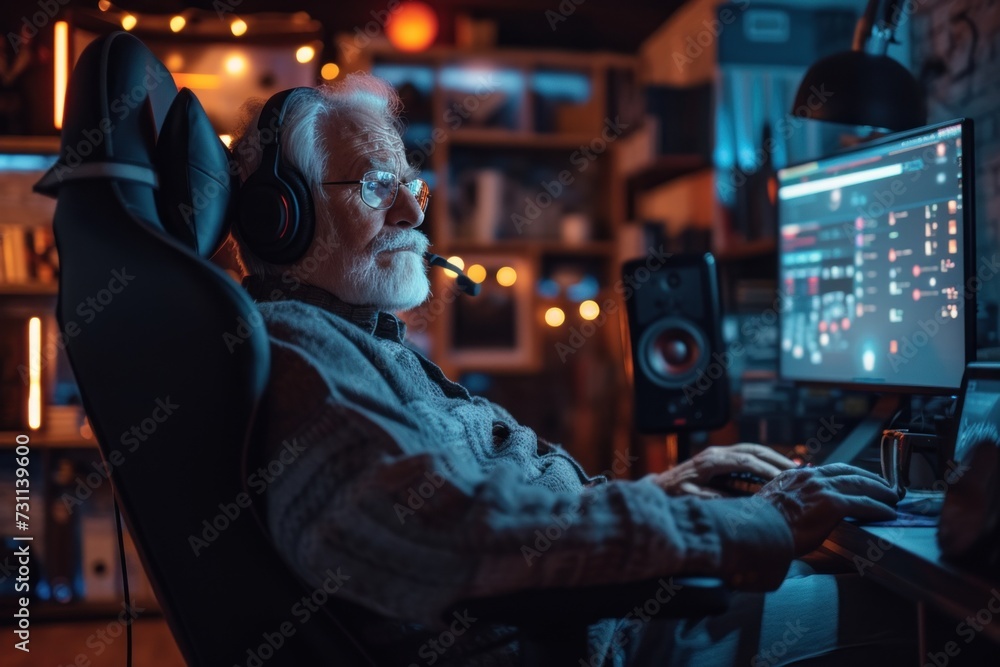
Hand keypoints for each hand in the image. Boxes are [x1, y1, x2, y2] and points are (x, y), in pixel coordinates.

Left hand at [652, 444, 796, 497]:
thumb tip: (736, 501)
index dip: (765, 469)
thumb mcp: (689, 498)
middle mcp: (716, 452)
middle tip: (797, 470)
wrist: (660, 486)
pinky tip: (776, 468)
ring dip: (773, 457)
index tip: (782, 479)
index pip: (745, 461)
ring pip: (752, 449)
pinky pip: (746, 454)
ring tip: (793, 468)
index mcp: (711, 461)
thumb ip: (711, 498)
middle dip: (776, 459)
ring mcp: (719, 453)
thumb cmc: (673, 494)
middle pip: (753, 450)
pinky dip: (763, 459)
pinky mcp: (720, 457)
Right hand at [757, 463, 897, 555]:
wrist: (756, 529)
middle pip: (849, 472)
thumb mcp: (773, 505)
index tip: (859, 478)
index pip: (830, 469)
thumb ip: (788, 503)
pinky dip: (879, 508)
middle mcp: (811, 477)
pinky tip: (888, 513)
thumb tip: (791, 515)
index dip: (849, 473)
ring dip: (880, 491)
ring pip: (861, 484)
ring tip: (892, 498)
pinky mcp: (832, 505)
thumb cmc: (760, 525)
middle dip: (870, 478)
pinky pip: (864, 504)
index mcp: (795, 476)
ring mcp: (822, 489)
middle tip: (884, 486)